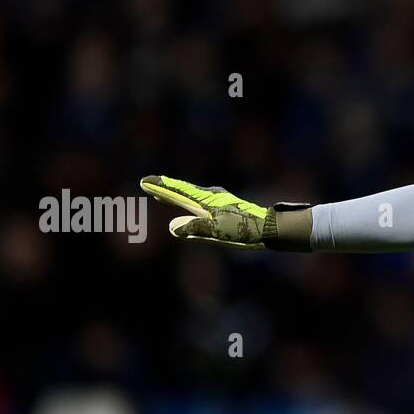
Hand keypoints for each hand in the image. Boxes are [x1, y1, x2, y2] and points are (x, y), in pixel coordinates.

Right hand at [140, 175, 312, 250]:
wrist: (268, 227)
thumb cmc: (243, 229)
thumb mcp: (216, 231)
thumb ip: (194, 228)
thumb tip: (172, 228)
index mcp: (207, 199)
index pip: (178, 190)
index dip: (161, 187)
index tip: (144, 181)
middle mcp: (211, 196)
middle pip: (182, 191)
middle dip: (165, 189)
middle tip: (147, 184)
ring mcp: (218, 200)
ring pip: (190, 196)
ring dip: (175, 195)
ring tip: (160, 194)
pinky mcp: (224, 207)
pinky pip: (199, 203)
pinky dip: (188, 203)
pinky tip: (189, 208)